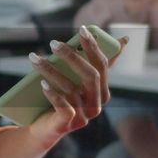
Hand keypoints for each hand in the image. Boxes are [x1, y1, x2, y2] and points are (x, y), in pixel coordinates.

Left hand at [26, 27, 126, 143]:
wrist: (44, 128)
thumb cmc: (63, 99)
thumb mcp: (78, 80)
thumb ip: (93, 63)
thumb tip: (123, 40)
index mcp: (102, 91)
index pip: (102, 65)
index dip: (93, 46)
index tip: (81, 29)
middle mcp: (97, 104)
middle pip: (90, 75)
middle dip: (72, 56)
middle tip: (53, 43)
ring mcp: (84, 116)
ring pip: (71, 89)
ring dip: (51, 71)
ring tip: (34, 59)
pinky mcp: (68, 125)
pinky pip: (63, 107)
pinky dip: (53, 94)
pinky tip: (42, 83)